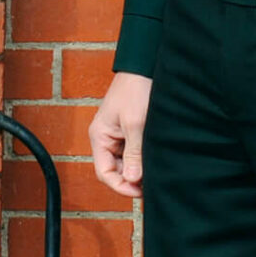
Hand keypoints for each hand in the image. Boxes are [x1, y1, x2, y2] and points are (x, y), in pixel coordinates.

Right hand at [89, 71, 153, 198]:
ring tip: (156, 171)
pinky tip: (156, 159)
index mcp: (99, 137)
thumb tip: (133, 180)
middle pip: (115, 170)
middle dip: (132, 179)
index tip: (140, 191)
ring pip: (127, 162)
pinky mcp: (130, 131)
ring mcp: (118, 135)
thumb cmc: (136, 90)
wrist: (145, 66)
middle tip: (152, 184)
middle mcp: (106, 138)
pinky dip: (143, 158)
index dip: (120, 186)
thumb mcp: (136, 124)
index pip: (104, 173)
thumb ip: (134, 153)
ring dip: (139, 168)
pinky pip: (134, 152)